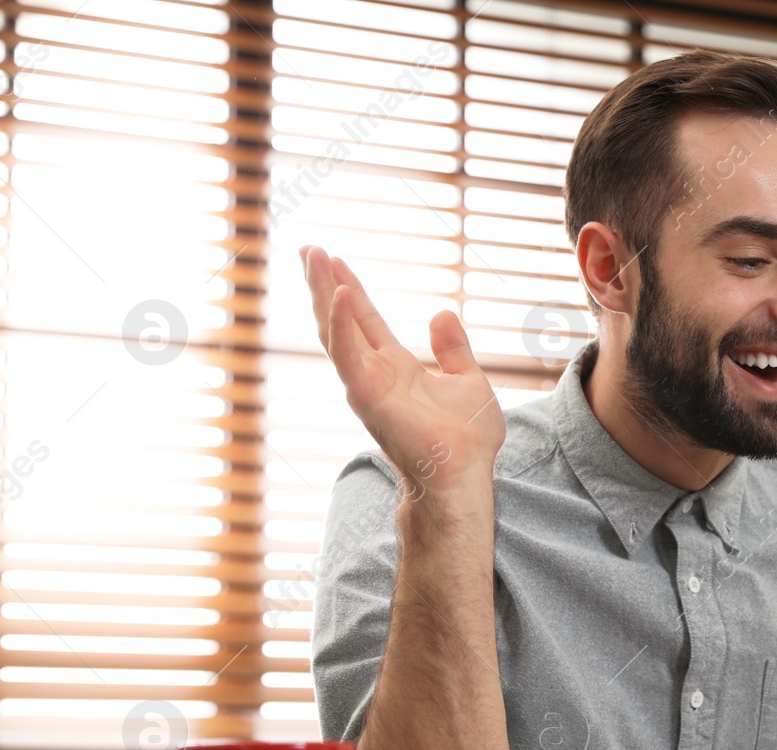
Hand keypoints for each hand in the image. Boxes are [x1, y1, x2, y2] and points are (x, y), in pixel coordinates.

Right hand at [301, 245, 504, 497]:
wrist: (466, 474)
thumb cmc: (468, 441)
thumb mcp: (468, 381)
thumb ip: (453, 349)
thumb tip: (441, 313)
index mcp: (396, 369)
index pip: (366, 321)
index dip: (350, 289)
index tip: (334, 259)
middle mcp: (375, 375)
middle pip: (342, 320)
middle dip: (324, 284)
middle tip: (308, 248)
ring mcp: (367, 386)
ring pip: (336, 332)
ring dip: (323, 293)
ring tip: (313, 258)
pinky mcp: (368, 398)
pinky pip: (348, 356)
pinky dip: (341, 324)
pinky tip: (339, 294)